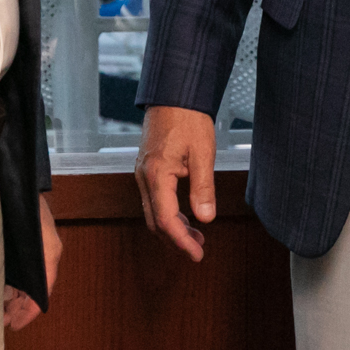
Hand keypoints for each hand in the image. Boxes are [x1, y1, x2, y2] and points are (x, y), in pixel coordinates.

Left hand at [4, 196, 60, 330]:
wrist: (16, 180)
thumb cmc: (30, 209)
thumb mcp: (41, 242)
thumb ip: (42, 269)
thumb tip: (34, 299)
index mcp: (49, 255)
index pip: (43, 292)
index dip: (29, 312)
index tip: (15, 326)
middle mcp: (41, 255)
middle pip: (31, 290)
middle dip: (18, 307)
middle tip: (1, 322)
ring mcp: (30, 250)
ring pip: (22, 281)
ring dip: (11, 297)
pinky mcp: (18, 244)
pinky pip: (15, 270)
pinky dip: (6, 283)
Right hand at [136, 105, 218, 261]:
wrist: (174, 94)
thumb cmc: (188, 119)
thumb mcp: (202, 153)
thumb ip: (203, 187)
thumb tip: (206, 218)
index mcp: (156, 175)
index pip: (166, 220)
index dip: (181, 241)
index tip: (196, 254)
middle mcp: (144, 178)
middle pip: (155, 222)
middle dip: (176, 240)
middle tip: (198, 250)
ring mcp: (143, 174)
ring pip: (154, 213)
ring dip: (173, 228)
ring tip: (197, 237)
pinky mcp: (148, 170)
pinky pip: (155, 200)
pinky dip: (169, 214)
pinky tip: (187, 217)